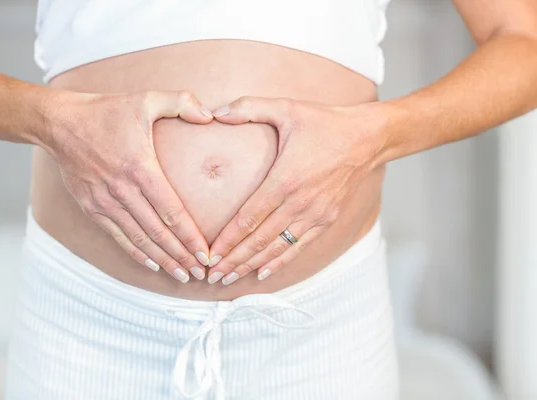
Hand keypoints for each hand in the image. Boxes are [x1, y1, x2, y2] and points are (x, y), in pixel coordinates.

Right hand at [43, 90, 213, 282]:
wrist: (60, 123)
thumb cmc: (107, 111)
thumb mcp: (145, 99)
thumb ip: (181, 101)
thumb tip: (210, 114)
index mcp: (140, 168)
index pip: (171, 211)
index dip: (190, 236)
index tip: (206, 254)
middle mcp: (122, 190)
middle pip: (158, 232)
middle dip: (182, 255)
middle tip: (202, 273)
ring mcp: (105, 201)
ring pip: (139, 239)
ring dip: (162, 259)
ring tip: (182, 275)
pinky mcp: (92, 207)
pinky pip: (117, 236)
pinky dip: (136, 253)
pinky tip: (152, 264)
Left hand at [206, 97, 384, 284]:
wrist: (367, 138)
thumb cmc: (325, 123)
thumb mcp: (287, 108)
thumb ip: (248, 107)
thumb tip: (214, 111)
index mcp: (285, 178)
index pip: (249, 217)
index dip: (227, 240)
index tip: (209, 254)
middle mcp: (299, 202)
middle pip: (259, 240)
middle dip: (233, 260)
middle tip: (211, 275)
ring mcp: (315, 214)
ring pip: (277, 247)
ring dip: (251, 265)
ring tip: (229, 279)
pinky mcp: (326, 219)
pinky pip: (298, 246)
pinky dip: (279, 261)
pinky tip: (262, 273)